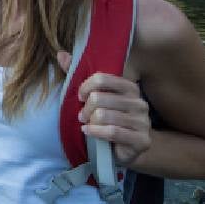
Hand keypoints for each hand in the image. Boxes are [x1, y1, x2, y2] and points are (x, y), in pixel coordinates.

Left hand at [56, 52, 151, 166]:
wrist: (122, 150)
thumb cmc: (105, 120)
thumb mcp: (91, 96)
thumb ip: (77, 74)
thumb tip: (61, 54)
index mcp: (130, 87)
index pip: (102, 79)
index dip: (85, 87)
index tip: (79, 97)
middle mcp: (139, 102)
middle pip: (99, 98)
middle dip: (85, 109)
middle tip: (82, 116)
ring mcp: (143, 122)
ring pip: (104, 115)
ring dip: (90, 122)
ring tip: (87, 125)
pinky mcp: (142, 140)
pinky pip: (113, 132)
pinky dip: (95, 132)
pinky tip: (88, 132)